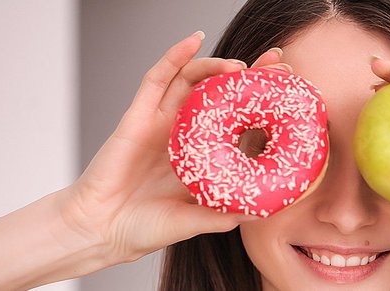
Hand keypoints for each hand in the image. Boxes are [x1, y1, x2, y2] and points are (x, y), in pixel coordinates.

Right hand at [58, 32, 290, 263]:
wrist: (100, 231)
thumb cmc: (143, 228)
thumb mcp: (194, 222)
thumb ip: (223, 214)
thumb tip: (262, 210)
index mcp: (202, 155)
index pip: (239, 121)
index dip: (263, 105)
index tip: (289, 93)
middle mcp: (184, 133)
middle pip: (221, 93)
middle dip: (250, 76)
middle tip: (277, 64)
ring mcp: (161, 121)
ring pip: (193, 80)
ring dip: (217, 66)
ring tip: (240, 66)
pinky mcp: (137, 115)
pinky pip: (157, 79)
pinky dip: (175, 56)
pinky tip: (193, 42)